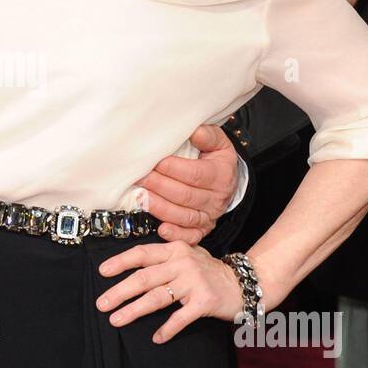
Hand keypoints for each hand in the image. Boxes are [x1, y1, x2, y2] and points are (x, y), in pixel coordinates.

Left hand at [95, 241, 244, 342]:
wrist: (244, 284)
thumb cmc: (209, 271)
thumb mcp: (189, 253)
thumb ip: (166, 251)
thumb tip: (138, 252)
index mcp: (175, 250)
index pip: (142, 254)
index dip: (120, 262)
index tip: (102, 272)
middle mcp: (183, 263)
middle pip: (144, 278)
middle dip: (120, 291)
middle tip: (101, 304)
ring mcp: (194, 282)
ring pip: (157, 297)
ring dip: (134, 310)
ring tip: (116, 320)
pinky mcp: (205, 301)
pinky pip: (181, 318)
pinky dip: (168, 329)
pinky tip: (156, 338)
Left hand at [134, 123, 238, 244]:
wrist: (227, 181)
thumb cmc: (216, 159)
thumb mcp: (219, 143)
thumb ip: (208, 135)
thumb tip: (195, 131)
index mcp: (220, 175)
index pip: (194, 174)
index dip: (172, 169)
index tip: (154, 161)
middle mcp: (216, 198)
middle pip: (185, 195)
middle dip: (159, 186)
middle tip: (139, 177)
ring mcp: (209, 216)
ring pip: (183, 216)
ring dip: (160, 208)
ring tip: (141, 198)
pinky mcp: (202, 229)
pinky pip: (190, 236)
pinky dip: (175, 234)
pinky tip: (161, 229)